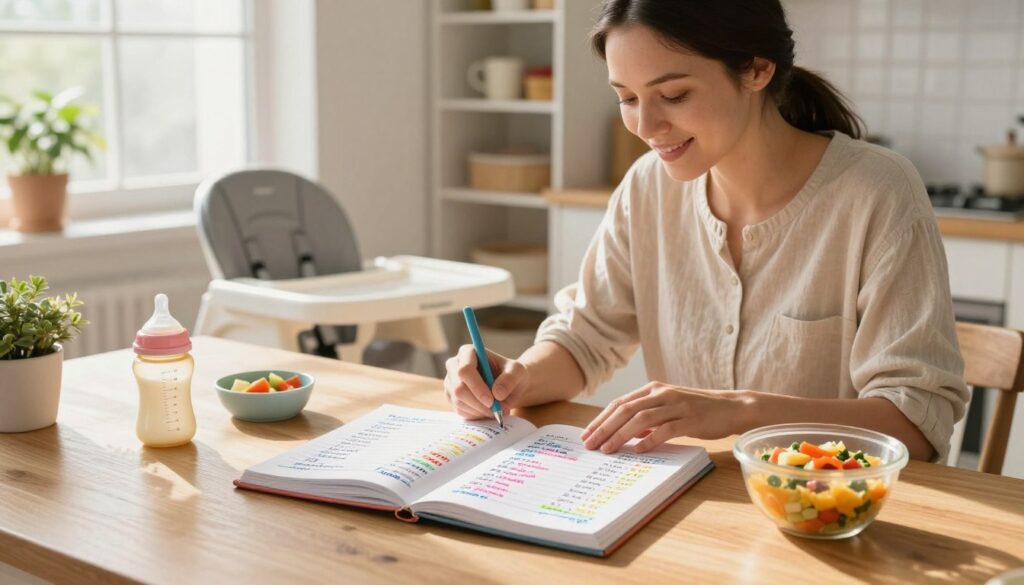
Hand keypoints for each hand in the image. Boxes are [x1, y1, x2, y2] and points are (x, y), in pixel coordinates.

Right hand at [443, 344, 529, 419]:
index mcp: (467, 352)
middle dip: (478, 403)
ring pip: (459, 402)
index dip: (477, 387)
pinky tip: (487, 409)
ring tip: (496, 410)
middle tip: (496, 410)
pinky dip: (476, 414)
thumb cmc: (511, 374)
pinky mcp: (451, 397)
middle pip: (458, 388)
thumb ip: (510, 379)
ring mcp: (450, 382)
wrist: (507, 385)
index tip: (492, 400)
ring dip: (479, 410)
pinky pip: (460, 411)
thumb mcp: (518, 372)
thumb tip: (497, 393)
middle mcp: (454, 365)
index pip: (465, 370)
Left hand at [580, 383, 752, 452]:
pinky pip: (666, 430)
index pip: (620, 403)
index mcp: (653, 389)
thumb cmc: (697, 410)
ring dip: (621, 435)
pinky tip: (638, 451)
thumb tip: (625, 434)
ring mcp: (677, 405)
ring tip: (608, 449)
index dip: (601, 419)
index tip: (586, 435)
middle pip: (626, 410)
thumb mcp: (668, 408)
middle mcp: (662, 394)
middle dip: (604, 428)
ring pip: (641, 418)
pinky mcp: (691, 419)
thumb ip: (647, 418)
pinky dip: (649, 440)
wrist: (731, 407)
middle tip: (590, 445)